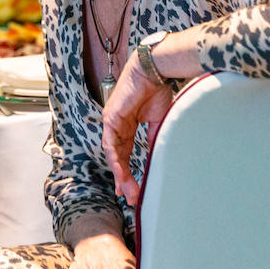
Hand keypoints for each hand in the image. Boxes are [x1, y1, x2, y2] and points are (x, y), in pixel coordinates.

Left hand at [101, 54, 173, 205]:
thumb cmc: (157, 90)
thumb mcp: (158, 122)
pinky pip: (111, 144)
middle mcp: (117, 126)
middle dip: (124, 179)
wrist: (154, 71)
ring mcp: (112, 122)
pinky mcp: (111, 118)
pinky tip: (122, 175)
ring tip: (128, 191)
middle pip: (118, 157)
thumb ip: (154, 139)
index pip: (125, 153)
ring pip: (113, 155)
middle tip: (130, 197)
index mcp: (127, 125)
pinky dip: (116, 161)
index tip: (133, 189)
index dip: (128, 171)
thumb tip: (158, 159)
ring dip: (121, 175)